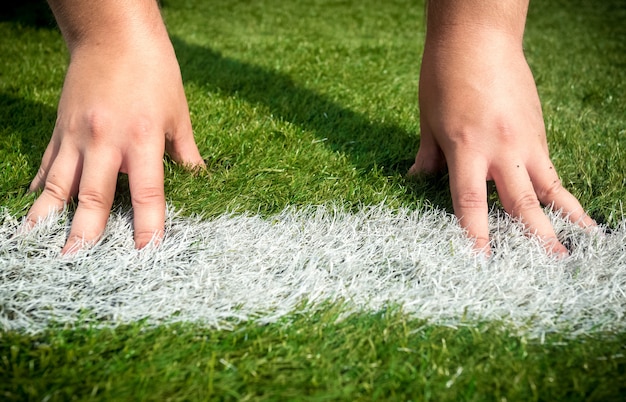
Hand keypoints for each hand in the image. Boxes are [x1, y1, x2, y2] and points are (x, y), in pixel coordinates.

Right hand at [26, 13, 203, 253]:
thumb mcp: (179, 111)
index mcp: (143, 138)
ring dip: (49, 217)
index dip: (148, 225)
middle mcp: (107, 140)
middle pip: (94, 195)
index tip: (146, 254)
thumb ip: (187, 152)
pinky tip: (33, 208)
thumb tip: (200, 180)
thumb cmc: (154, 71)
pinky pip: (47, 163)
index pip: (147, 192)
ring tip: (39, 245)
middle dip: (86, 233)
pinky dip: (40, 187)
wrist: (113, 32)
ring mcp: (78, 135)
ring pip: (60, 183)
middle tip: (77, 263)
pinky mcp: (60, 127)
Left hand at [409, 28, 594, 254]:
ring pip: (549, 187)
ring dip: (565, 218)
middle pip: (521, 203)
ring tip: (582, 244)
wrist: (479, 36)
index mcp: (466, 148)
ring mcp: (525, 140)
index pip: (469, 204)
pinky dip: (561, 191)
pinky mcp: (538, 131)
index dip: (475, 236)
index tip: (481, 262)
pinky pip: (550, 168)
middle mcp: (500, 149)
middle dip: (536, 238)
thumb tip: (417, 180)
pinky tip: (570, 208)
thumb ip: (428, 155)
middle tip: (551, 266)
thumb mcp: (428, 119)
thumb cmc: (445, 74)